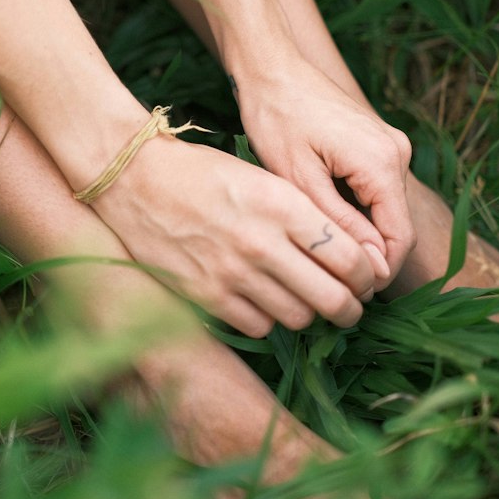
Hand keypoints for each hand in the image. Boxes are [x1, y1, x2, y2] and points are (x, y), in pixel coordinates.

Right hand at [90, 135, 379, 337]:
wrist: (132, 178)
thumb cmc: (200, 172)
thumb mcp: (260, 178)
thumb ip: (302, 215)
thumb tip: (343, 256)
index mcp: (283, 205)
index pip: (349, 257)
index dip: (366, 276)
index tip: (365, 279)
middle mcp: (262, 242)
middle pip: (333, 298)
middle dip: (350, 307)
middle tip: (350, 305)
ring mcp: (233, 273)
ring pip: (299, 317)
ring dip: (308, 313)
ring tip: (303, 300)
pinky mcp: (206, 296)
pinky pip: (258, 326)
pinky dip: (267, 319)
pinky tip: (261, 300)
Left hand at [233, 57, 415, 283]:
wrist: (271, 67)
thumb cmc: (276, 117)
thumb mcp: (299, 179)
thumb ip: (338, 224)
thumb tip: (368, 268)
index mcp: (381, 162)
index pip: (399, 238)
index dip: (377, 272)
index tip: (345, 293)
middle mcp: (396, 151)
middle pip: (395, 224)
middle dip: (368, 255)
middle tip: (327, 279)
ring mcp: (389, 144)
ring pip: (385, 208)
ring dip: (360, 232)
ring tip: (319, 252)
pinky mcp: (376, 141)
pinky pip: (376, 188)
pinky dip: (356, 209)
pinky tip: (322, 218)